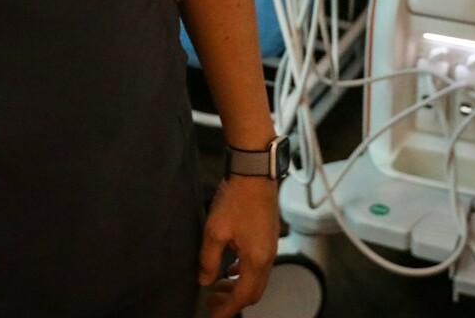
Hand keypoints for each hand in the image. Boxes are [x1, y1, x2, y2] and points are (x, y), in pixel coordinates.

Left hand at [197, 175, 279, 315]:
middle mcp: (268, 258)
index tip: (212, 315)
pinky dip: (244, 272)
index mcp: (256, 261)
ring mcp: (270, 246)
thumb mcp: (215, 231)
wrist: (254, 172)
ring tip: (217, 285)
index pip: (242, 297)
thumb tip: (205, 280)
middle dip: (232, 301)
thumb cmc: (236, 199)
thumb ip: (209, 260)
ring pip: (256, 279)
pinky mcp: (268, 236)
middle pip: (253, 292)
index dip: (226, 310)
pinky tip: (230, 266)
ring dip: (238, 286)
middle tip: (212, 301)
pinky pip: (258, 265)